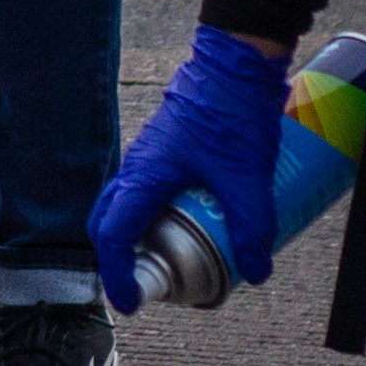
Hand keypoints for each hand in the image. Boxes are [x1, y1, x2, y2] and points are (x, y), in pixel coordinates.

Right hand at [90, 26, 296, 313]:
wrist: (236, 63)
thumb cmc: (233, 111)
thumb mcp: (248, 179)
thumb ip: (251, 228)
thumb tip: (257, 270)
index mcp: (145, 175)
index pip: (113, 234)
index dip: (117, 274)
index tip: (130, 302)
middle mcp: (138, 167)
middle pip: (108, 222)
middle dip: (121, 260)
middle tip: (147, 286)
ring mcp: (149, 157)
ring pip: (125, 206)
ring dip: (139, 238)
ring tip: (173, 260)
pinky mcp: (166, 150)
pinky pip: (147, 192)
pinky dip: (156, 217)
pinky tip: (192, 224)